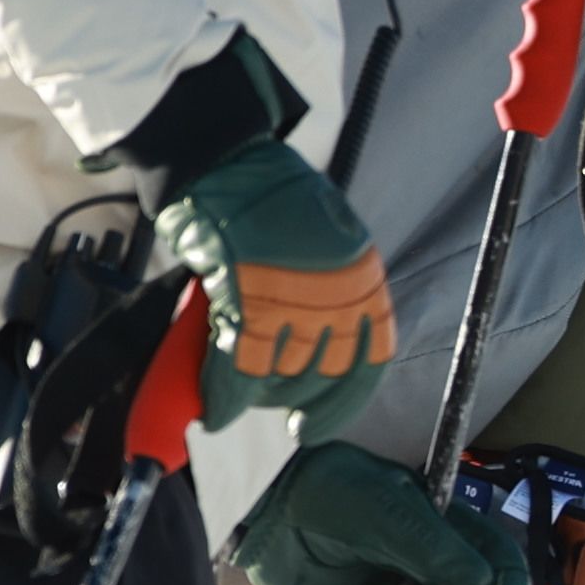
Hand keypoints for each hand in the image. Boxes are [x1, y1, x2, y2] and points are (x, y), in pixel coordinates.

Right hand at [154, 138, 394, 437]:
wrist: (225, 157)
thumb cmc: (265, 200)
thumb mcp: (320, 244)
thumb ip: (323, 297)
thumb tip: (303, 358)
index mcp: (363, 276)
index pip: (369, 359)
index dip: (339, 404)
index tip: (310, 427)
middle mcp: (339, 290)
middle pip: (320, 374)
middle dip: (287, 398)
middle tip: (260, 400)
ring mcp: (296, 295)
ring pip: (278, 377)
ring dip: (254, 398)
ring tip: (232, 395)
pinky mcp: (251, 298)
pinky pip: (239, 369)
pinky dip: (224, 397)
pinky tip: (215, 410)